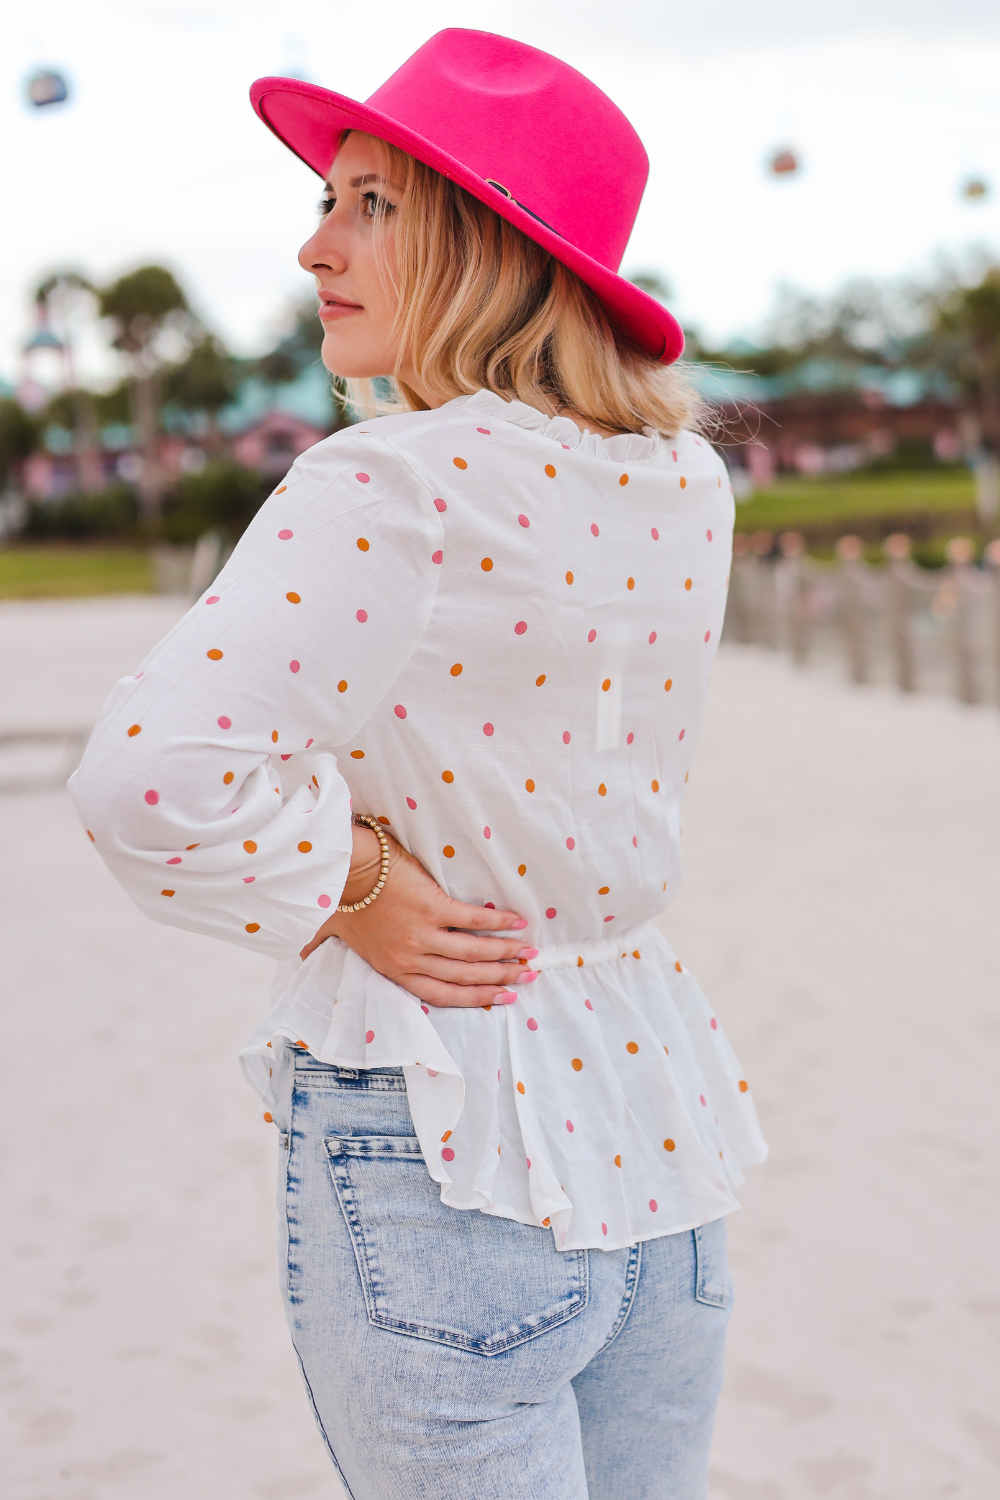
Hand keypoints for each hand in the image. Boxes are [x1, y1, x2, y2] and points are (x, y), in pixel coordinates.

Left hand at [298, 827, 537, 1008]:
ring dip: (505, 955)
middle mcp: (410, 957)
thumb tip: (302, 954)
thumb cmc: (337, 897)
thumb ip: (323, 946)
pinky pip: (472, 920)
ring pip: (473, 953)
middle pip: (464, 976)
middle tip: (527, 978)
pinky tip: (517, 923)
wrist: (342, 868)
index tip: (502, 999)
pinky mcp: (432, 906)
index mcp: (392, 968)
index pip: (442, 994)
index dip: (476, 999)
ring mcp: (422, 933)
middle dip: (500, 979)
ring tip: (528, 955)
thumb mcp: (330, 931)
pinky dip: (497, 923)